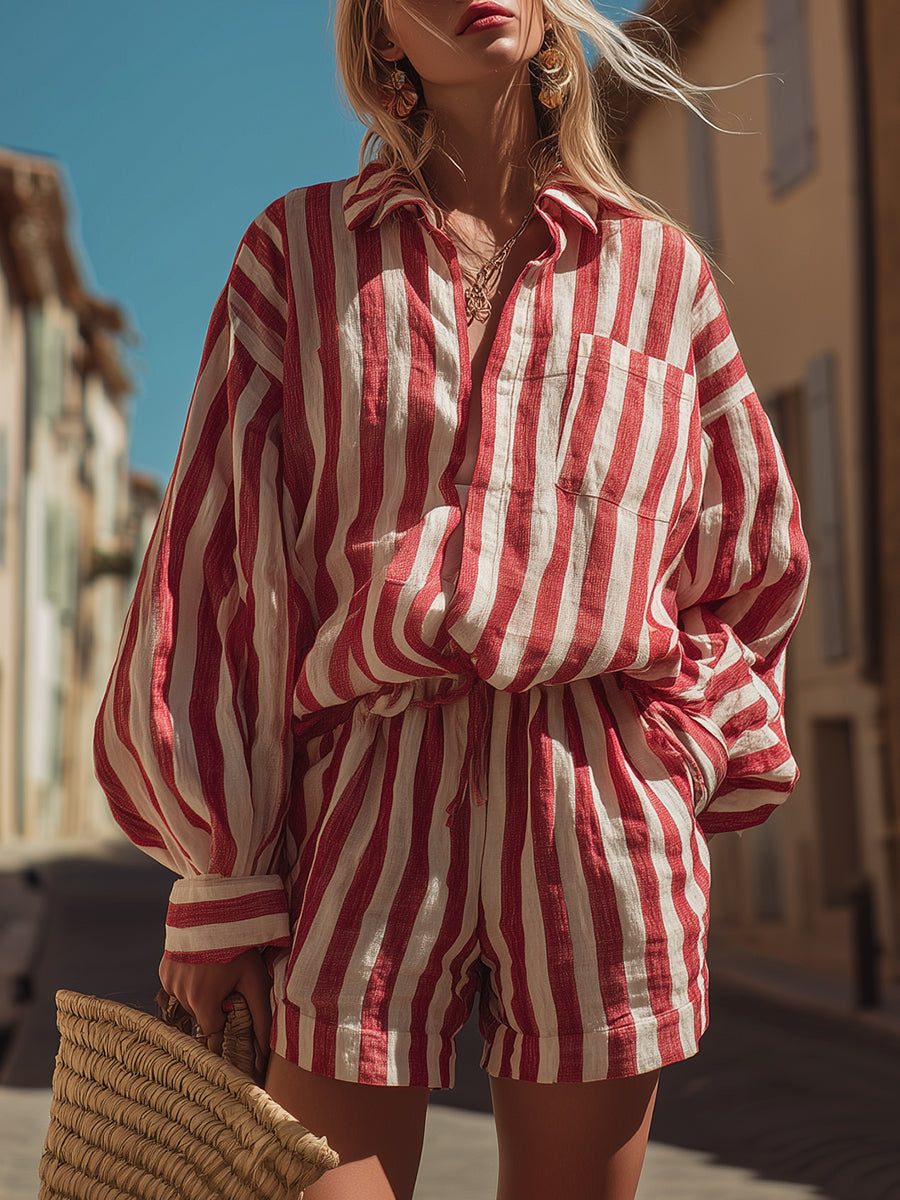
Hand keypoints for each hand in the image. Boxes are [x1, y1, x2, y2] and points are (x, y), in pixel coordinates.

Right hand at [159, 948, 271, 1075]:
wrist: (214, 909)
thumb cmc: (239, 946)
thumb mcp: (255, 980)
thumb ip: (260, 1019)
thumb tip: (263, 1056)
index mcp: (201, 1001)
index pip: (211, 1029)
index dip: (225, 1017)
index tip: (233, 1002)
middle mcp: (180, 995)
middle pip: (200, 1014)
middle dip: (213, 1004)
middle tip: (227, 979)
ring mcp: (168, 982)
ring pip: (187, 1001)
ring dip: (200, 992)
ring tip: (214, 968)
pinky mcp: (163, 970)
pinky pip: (176, 986)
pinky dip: (188, 980)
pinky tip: (200, 963)